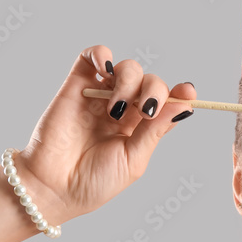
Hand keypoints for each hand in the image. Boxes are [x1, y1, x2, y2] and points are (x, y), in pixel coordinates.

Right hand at [15, 45, 196, 224]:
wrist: (55, 187)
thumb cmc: (95, 181)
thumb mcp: (133, 159)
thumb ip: (155, 130)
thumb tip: (185, 105)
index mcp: (141, 128)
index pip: (166, 102)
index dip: (179, 94)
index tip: (187, 92)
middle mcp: (124, 109)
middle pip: (150, 82)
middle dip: (153, 91)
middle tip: (145, 112)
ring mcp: (100, 95)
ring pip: (128, 68)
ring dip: (129, 82)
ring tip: (116, 109)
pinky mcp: (76, 85)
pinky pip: (92, 56)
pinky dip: (102, 54)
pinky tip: (106, 70)